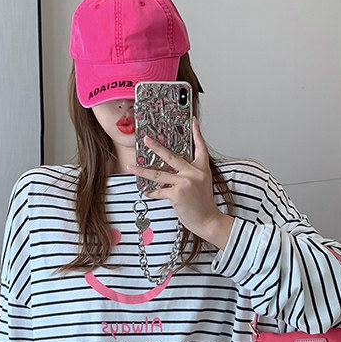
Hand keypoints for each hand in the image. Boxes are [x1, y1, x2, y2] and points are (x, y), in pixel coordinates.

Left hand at [126, 118, 232, 248]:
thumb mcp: (202, 183)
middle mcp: (194, 173)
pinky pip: (160, 191)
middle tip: (146, 139)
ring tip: (132, 166)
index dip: (197, 133)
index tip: (193, 121)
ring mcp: (185, 182)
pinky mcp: (177, 193)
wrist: (208, 220)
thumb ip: (190, 174)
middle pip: (171, 156)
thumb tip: (171, 170)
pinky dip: (152, 193)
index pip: (201, 147)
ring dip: (142, 171)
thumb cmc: (203, 204)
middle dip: (156, 147)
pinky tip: (146, 192)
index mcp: (202, 169)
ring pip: (158, 174)